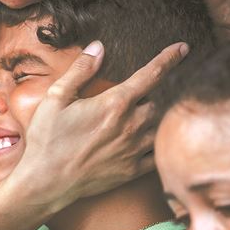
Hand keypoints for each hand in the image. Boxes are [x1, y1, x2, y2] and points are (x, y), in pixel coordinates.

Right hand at [10, 40, 189, 212]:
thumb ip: (80, 70)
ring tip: (152, 111)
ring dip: (159, 116)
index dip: (170, 58)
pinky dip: (159, 144)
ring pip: (161, 126)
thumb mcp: (56, 97)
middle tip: (151, 89)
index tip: (183, 48)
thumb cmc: (47, 138)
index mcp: (115, 104)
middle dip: (157, 92)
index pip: (152, 74)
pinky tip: (153, 139)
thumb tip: (98, 47)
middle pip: (160, 101)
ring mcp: (134, 150)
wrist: (45, 182)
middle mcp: (131, 125)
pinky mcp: (132, 171)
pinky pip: (158, 154)